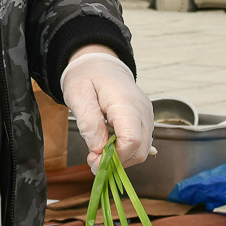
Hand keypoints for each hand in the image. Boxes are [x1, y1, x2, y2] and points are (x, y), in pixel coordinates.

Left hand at [59, 47, 153, 168]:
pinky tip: (108, 143)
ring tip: (98, 150)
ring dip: (120, 157)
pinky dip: (125, 150)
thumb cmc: (87, 76)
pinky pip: (140, 144)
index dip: (114, 157)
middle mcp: (143, 111)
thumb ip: (89, 121)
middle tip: (92, 158)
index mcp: (126, 103)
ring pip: (142, 151)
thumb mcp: (78, 95)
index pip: (132, 141)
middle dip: (116, 161)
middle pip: (140, 151)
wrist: (101, 64)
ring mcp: (147, 116)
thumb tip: (98, 149)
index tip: (93, 159)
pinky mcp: (145, 120)